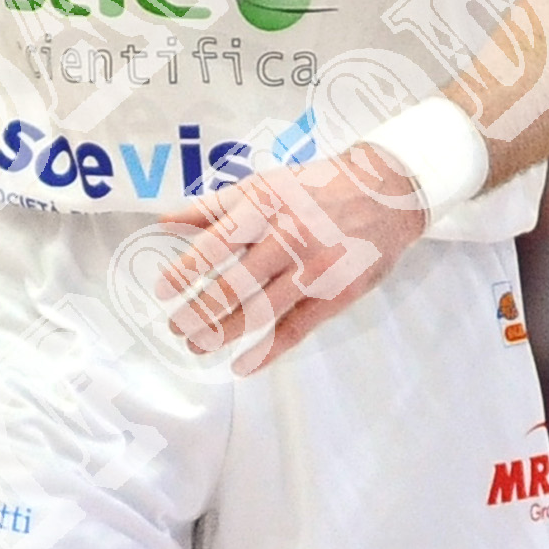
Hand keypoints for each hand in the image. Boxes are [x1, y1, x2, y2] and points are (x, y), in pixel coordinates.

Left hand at [156, 142, 426, 374]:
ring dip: (223, 334)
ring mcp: (315, 270)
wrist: (386, 193)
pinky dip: (267, 352)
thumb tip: (164, 222)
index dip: (185, 271)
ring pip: (261, 312)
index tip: (161, 290)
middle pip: (234, 286)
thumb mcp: (265, 184)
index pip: (215, 245)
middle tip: (175, 327)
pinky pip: (296, 330)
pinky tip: (243, 364)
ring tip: (197, 345)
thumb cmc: (317, 187)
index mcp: (266, 207)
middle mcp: (289, 239)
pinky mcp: (336, 294)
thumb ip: (214, 206)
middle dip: (198, 312)